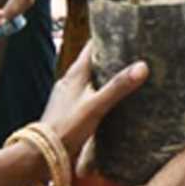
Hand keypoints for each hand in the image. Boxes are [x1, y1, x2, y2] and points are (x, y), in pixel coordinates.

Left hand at [40, 43, 147, 161]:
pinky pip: (88, 96)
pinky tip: (111, 103)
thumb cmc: (67, 127)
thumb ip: (118, 87)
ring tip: (126, 76)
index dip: (106, 37)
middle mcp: (70, 81)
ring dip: (105, 77)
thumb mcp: (96, 105)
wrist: (42, 154)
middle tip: (133, 54)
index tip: (125, 31)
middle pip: (92, 63)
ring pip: (90, 80)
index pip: (91, 47)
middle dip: (110, 57)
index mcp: (75, 74)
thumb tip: (142, 66)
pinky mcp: (69, 111)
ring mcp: (68, 96)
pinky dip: (100, 94)